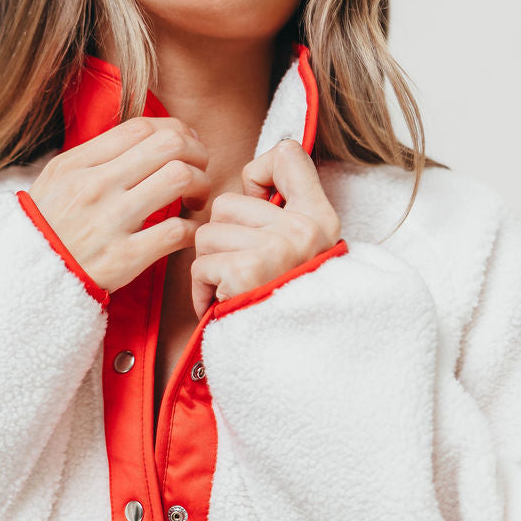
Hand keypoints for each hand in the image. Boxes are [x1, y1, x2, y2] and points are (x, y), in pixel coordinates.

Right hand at [25, 117, 209, 294]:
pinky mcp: (125, 257)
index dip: (174, 131)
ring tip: (195, 200)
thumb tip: (144, 137)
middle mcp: (96, 186)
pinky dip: (192, 229)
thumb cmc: (49, 226)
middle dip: (197, 153)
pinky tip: (186, 232)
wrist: (30, 278)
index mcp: (79, 164)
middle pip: (169, 144)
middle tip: (198, 171)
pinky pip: (176, 231)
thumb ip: (97, 156)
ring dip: (200, 185)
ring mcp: (111, 221)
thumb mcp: (58, 179)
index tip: (183, 147)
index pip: (142, 127)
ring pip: (179, 178)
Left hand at [189, 140, 341, 319]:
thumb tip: (253, 174)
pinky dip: (202, 291)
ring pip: (207, 235)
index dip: (259, 174)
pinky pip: (200, 265)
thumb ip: (285, 211)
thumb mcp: (305, 252)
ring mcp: (275, 250)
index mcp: (320, 218)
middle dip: (223, 240)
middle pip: (227, 204)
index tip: (259, 204)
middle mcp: (302, 230)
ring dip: (211, 268)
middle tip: (244, 272)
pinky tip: (224, 306)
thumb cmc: (288, 305)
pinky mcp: (246, 273)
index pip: (288, 155)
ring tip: (236, 291)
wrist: (299, 364)